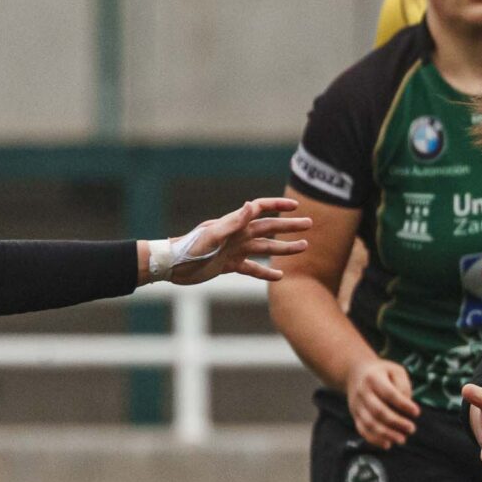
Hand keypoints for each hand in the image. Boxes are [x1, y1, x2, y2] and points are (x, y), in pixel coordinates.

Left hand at [158, 196, 310, 285]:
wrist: (172, 266)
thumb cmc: (189, 249)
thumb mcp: (212, 235)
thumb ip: (233, 222)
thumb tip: (251, 205)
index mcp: (234, 224)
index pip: (259, 209)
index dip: (277, 206)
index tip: (295, 208)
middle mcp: (237, 235)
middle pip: (269, 228)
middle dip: (289, 226)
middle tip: (309, 225)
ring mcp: (234, 250)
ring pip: (265, 248)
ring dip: (284, 248)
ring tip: (303, 247)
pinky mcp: (229, 265)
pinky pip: (252, 268)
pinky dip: (266, 272)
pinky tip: (279, 276)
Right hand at [346, 359, 417, 448]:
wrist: (356, 373)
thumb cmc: (382, 373)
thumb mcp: (396, 371)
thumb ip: (403, 386)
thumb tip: (406, 405)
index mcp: (373, 378)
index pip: (389, 394)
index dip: (403, 405)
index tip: (417, 412)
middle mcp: (362, 392)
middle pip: (378, 411)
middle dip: (396, 422)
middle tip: (412, 429)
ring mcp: (356, 405)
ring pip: (370, 423)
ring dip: (387, 434)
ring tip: (402, 440)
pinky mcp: (355, 415)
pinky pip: (362, 430)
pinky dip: (374, 440)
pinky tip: (388, 444)